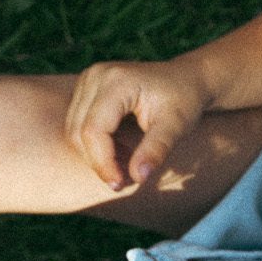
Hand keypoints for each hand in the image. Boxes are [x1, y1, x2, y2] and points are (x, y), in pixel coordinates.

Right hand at [64, 57, 213, 190]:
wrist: (188, 77)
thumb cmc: (185, 99)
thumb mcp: (176, 125)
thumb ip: (156, 150)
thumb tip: (138, 177)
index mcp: (117, 81)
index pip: (93, 130)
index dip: (102, 162)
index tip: (120, 185)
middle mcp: (96, 76)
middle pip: (78, 131)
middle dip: (98, 161)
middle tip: (125, 179)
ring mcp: (88, 80)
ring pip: (74, 130)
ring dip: (95, 154)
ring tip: (127, 162)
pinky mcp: (87, 88)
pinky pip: (78, 124)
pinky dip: (95, 144)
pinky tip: (120, 150)